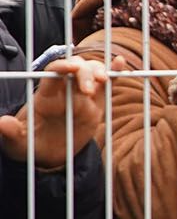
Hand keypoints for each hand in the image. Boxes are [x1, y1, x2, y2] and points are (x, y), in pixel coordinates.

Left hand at [0, 55, 123, 169]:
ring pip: (93, 72)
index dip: (62, 67)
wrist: (49, 155)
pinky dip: (116, 73)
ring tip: (103, 81)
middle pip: (77, 67)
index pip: (53, 72)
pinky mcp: (98, 105)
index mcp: (46, 96)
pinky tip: (122, 63)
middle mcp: (65, 91)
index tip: (71, 69)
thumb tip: (2, 123)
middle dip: (84, 73)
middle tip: (88, 90)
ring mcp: (83, 96)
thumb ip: (11, 133)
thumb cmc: (32, 146)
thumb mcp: (18, 143)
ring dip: (100, 71)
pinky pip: (109, 86)